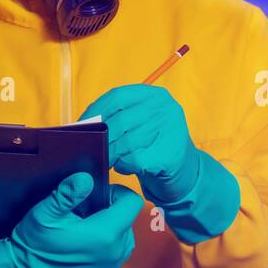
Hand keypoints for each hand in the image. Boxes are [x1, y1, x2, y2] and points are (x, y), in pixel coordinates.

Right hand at [0, 173, 143, 267]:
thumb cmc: (36, 243)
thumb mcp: (46, 213)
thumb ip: (68, 194)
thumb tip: (86, 178)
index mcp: (105, 234)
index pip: (132, 202)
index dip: (117, 192)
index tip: (98, 193)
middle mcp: (116, 250)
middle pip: (129, 216)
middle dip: (112, 207)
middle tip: (86, 209)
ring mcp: (115, 263)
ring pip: (126, 231)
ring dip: (112, 223)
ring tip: (86, 224)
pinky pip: (120, 246)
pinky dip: (110, 238)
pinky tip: (88, 237)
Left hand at [81, 84, 239, 242]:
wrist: (186, 172)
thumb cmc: (153, 146)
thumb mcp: (140, 123)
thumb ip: (117, 118)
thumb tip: (83, 125)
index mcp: (156, 95)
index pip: (117, 97)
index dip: (95, 111)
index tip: (81, 125)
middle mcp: (166, 108)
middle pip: (119, 121)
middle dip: (101, 138)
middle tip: (90, 150)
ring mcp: (171, 130)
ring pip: (126, 143)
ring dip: (111, 154)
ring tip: (109, 160)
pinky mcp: (171, 154)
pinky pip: (135, 160)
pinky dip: (124, 166)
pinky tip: (126, 167)